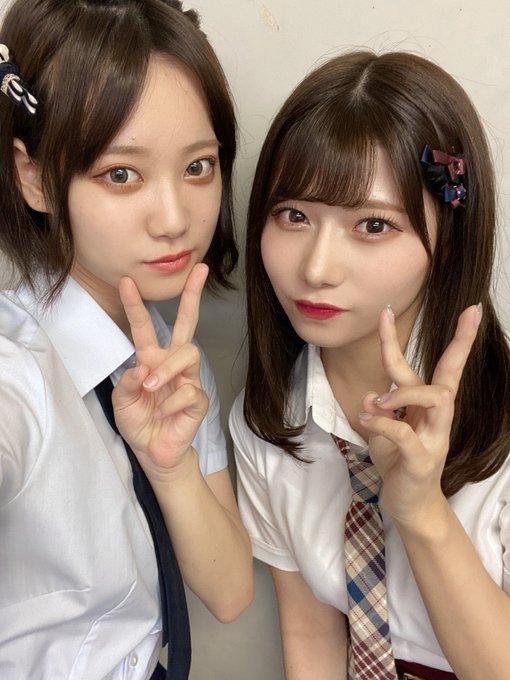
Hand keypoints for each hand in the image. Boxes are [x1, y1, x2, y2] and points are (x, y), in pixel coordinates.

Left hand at [112, 264, 208, 476]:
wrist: (155, 453)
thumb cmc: (140, 424)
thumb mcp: (122, 404)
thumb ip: (126, 384)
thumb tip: (142, 369)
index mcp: (152, 360)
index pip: (145, 327)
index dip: (135, 305)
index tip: (126, 281)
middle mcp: (172, 364)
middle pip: (187, 323)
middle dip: (193, 296)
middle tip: (199, 270)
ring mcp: (189, 379)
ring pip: (188, 353)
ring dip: (167, 369)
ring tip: (151, 387)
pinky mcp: (199, 399)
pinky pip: (189, 391)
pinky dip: (170, 403)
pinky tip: (163, 413)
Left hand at [358, 304, 480, 525]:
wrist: (410, 506)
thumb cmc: (399, 462)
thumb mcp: (382, 430)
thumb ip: (378, 410)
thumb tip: (371, 393)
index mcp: (428, 407)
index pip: (444, 366)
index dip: (456, 339)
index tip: (470, 308)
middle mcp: (437, 418)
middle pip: (449, 376)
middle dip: (458, 344)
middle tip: (466, 315)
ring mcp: (434, 439)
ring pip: (434, 399)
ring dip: (402, 392)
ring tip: (378, 400)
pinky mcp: (421, 460)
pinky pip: (404, 436)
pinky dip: (382, 424)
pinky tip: (365, 419)